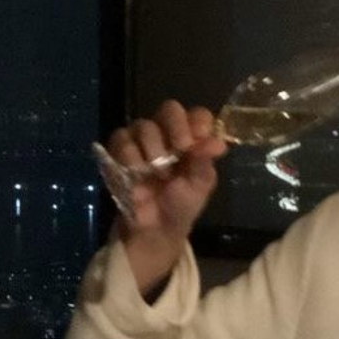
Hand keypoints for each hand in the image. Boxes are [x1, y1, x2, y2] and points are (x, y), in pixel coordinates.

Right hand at [104, 100, 226, 291]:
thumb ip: (205, 162)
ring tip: (157, 172)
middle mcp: (167, 134)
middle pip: (169, 109)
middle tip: (180, 148)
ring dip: (152, 147)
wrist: (155, 229)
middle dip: (175, 126)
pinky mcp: (119, 152)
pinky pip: (121, 139)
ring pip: (144, 125)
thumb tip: (218, 144)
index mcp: (192, 139)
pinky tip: (137, 172)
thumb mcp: (200, 186)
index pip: (197, 115)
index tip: (200, 138)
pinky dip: (130, 155)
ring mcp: (142, 141)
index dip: (198, 122)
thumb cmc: (181, 205)